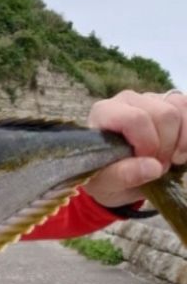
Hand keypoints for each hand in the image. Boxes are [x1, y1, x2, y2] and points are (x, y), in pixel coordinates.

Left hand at [83, 90, 186, 207]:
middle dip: (165, 146)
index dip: (148, 144)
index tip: (145, 161)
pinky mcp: (171, 102)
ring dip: (180, 142)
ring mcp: (152, 99)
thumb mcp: (105, 184)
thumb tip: (153, 167)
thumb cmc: (107, 176)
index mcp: (104, 113)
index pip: (136, 118)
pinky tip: (179, 151)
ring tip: (166, 158)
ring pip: (179, 109)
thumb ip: (121, 176)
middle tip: (156, 165)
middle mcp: (128, 100)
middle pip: (165, 114)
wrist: (121, 174)